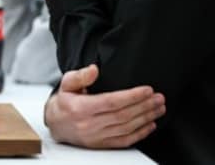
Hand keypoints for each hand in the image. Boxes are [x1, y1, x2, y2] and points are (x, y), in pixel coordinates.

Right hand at [45, 64, 164, 148]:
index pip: (112, 102)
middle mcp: (89, 124)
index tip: (147, 90)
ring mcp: (96, 136)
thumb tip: (94, 69)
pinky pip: (124, 140)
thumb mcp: (67, 83)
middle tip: (159, 98)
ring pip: (127, 128)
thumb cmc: (64, 102)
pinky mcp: (101, 144)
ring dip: (146, 118)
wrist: (55, 123)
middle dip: (144, 106)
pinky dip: (140, 133)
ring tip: (158, 108)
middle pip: (123, 115)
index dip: (132, 96)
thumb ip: (81, 75)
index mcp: (81, 108)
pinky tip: (150, 124)